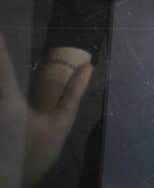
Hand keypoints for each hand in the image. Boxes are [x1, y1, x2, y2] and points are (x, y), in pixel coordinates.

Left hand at [0, 33, 91, 187]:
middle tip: (2, 38)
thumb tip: (88, 66)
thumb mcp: (61, 125)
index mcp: (10, 100)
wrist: (12, 183)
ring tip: (6, 56)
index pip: (4, 66)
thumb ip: (73, 94)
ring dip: (3, 71)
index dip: (0, 46)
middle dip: (0, 57)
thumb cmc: (35, 155)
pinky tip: (11, 97)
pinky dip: (3, 86)